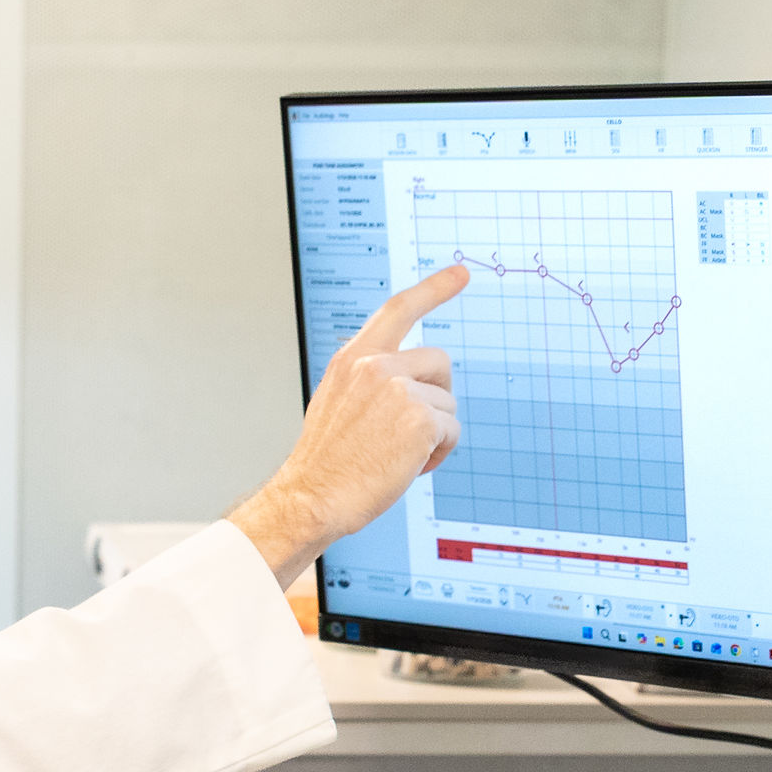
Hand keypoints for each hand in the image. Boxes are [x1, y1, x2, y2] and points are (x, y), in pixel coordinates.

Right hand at [228, 262, 467, 580]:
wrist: (311, 498)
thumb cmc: (325, 463)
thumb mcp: (337, 404)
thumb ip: (370, 380)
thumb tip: (412, 381)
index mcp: (352, 359)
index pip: (398, 310)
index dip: (434, 288)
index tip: (460, 273)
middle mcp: (374, 366)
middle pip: (439, 362)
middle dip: (436, 395)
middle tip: (412, 429)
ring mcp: (398, 389)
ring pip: (447, 402)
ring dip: (434, 432)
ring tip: (399, 455)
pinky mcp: (420, 418)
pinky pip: (452, 430)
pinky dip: (438, 453)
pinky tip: (409, 466)